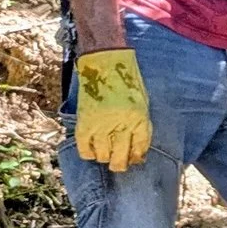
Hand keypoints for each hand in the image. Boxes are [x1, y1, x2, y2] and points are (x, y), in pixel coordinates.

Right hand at [73, 48, 151, 172]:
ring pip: (103, 155)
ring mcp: (101, 124)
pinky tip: (92, 150)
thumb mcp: (142, 103)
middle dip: (120, 164)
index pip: (139, 148)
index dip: (137, 157)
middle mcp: (121, 124)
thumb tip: (136, 149)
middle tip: (119, 164)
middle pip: (120, 157)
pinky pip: (84, 147)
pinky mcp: (84, 121)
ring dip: (105, 158)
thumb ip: (140, 125)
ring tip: (106, 154)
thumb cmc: (127, 82)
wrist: (106, 63)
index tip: (134, 159)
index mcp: (139, 118)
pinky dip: (88, 153)